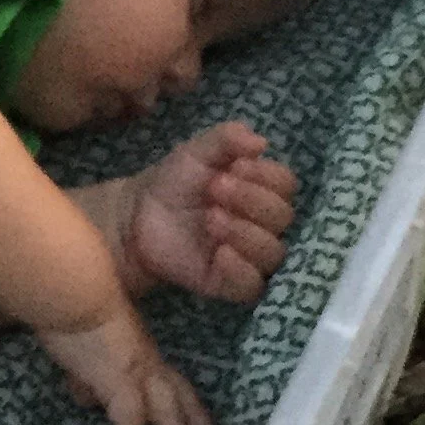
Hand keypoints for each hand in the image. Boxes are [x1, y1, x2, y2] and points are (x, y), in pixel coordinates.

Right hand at [36, 300, 219, 424]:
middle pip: (189, 410)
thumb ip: (92, 377)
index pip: (183, 396)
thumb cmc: (74, 314)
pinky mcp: (120, 381)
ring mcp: (140, 374)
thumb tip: (88, 399)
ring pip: (170, 422)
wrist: (70, 291)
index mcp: (150, 360)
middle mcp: (154, 369)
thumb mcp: (89, 354)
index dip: (195, 424)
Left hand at [118, 122, 298, 303]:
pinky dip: (240, 269)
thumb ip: (227, 139)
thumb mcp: (197, 151)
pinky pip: (252, 285)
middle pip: (283, 216)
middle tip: (214, 188)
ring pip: (273, 252)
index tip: (235, 166)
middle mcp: (261, 224)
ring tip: (210, 218)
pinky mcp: (230, 283)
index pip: (286, 184)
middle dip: (250, 199)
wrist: (138, 214)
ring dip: (245, 232)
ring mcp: (248, 255)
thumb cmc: (176, 181)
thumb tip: (261, 143)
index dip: (265, 175)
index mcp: (261, 190)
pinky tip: (219, 253)